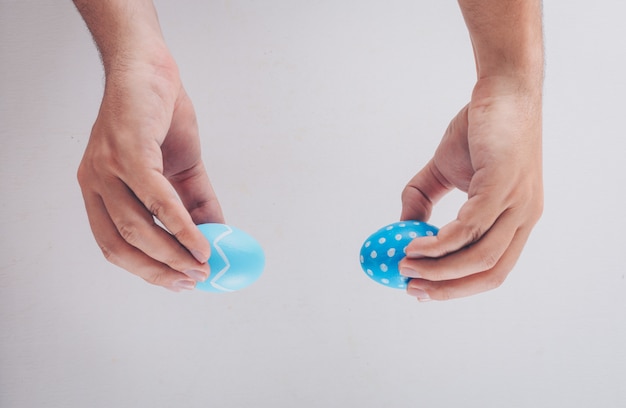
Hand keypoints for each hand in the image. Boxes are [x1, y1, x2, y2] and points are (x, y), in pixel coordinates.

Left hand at [77, 56, 223, 290]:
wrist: (152, 69)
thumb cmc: (161, 115)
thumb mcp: (180, 167)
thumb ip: (195, 202)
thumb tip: (215, 235)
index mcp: (100, 190)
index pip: (114, 243)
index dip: (146, 269)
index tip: (177, 283)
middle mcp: (95, 182)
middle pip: (120, 245)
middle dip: (159, 270)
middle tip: (193, 280)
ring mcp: (107, 168)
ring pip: (136, 228)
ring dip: (172, 254)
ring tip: (201, 264)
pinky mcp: (128, 153)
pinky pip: (156, 200)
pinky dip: (181, 226)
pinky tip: (200, 241)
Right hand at [399, 78, 542, 300]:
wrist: (502, 90)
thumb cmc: (479, 130)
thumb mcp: (445, 172)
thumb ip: (424, 200)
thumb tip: (402, 227)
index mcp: (515, 220)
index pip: (491, 268)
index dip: (456, 286)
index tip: (422, 290)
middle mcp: (523, 218)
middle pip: (489, 273)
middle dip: (448, 289)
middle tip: (411, 288)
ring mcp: (518, 203)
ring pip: (480, 257)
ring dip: (438, 270)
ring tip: (406, 266)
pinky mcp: (504, 185)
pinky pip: (470, 227)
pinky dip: (441, 243)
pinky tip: (416, 243)